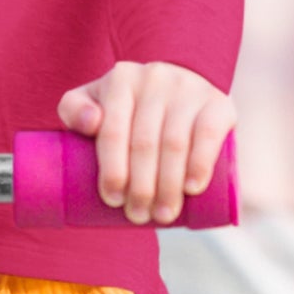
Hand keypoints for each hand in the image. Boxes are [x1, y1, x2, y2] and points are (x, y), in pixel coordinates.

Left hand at [57, 61, 235, 224]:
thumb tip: (91, 123)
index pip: (113, 129)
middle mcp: (155, 77)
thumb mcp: (96, 99)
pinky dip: (200, 164)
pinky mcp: (218, 103)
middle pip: (144, 142)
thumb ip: (75, 109)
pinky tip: (192, 188)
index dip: (112, 169)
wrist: (179, 84)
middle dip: (140, 187)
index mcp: (121, 78)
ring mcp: (189, 88)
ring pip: (175, 143)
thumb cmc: (129, 105)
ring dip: (168, 186)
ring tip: (162, 216)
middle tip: (137, 216)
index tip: (112, 200)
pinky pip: (208, 134)